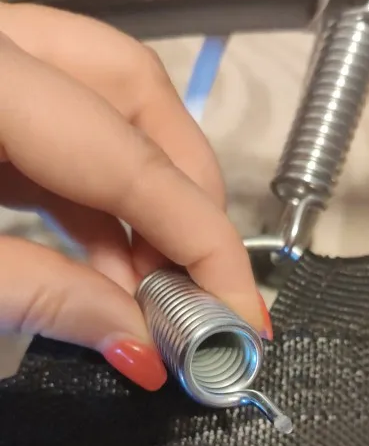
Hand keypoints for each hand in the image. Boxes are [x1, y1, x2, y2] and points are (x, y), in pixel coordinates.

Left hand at [0, 3, 269, 388]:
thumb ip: (49, 303)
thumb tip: (140, 348)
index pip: (133, 159)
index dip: (204, 242)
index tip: (242, 313)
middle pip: (139, 97)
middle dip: (190, 197)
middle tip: (206, 287)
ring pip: (108, 112)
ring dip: (147, 208)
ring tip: (162, 294)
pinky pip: (66, 138)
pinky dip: (100, 205)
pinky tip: (117, 267)